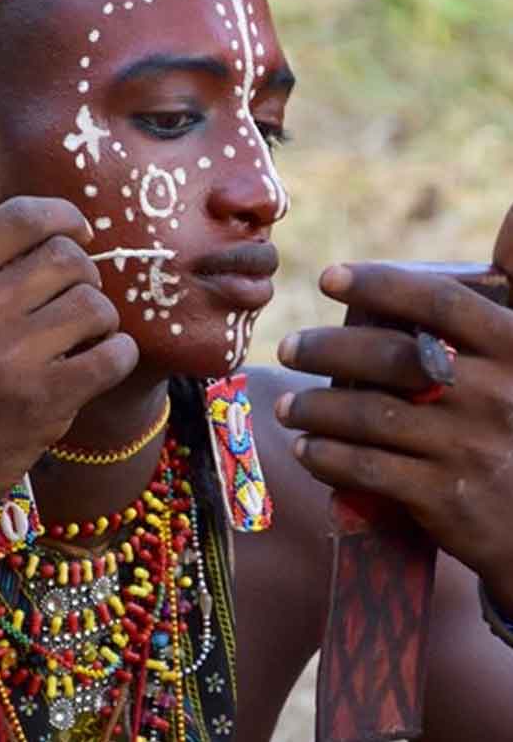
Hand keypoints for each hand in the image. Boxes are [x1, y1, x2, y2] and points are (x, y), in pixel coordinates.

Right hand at [0, 196, 138, 531]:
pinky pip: (113, 354)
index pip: (20, 216)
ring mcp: (9, 356)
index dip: (64, 216)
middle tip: (77, 304)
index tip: (81, 232)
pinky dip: (118, 356)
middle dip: (86, 277)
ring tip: (84, 342)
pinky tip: (102, 365)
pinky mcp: (43, 401)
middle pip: (68, 257)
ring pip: (96, 305)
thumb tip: (45, 240)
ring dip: (101, 321)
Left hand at [274, 204, 512, 607]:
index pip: (439, 303)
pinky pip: (368, 468)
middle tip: (287, 348)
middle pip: (388, 357)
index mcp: (512, 350)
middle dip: (325, 348)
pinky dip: (326, 456)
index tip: (329, 276)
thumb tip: (402, 291)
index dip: (380, 283)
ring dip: (313, 407)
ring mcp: (470, 447)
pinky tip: (305, 449)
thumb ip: (469, 339)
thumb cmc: (512, 433)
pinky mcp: (447, 497)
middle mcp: (495, 394)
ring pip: (368, 415)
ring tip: (285, 406)